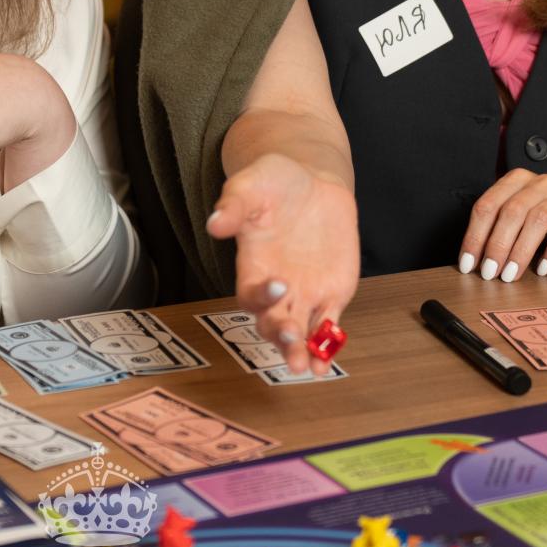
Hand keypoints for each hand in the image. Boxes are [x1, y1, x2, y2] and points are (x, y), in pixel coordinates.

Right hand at [205, 153, 359, 375]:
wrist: (313, 181)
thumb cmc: (274, 182)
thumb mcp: (250, 184)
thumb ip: (233, 204)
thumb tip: (214, 223)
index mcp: (252, 267)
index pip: (250, 294)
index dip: (260, 296)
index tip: (276, 284)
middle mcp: (276, 288)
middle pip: (271, 322)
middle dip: (279, 334)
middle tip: (289, 335)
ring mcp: (305, 294)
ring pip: (298, 332)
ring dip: (299, 350)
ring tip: (303, 365)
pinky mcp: (332, 294)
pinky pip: (328, 327)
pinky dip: (326, 347)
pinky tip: (324, 365)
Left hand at [459, 169, 546, 281]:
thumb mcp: (521, 215)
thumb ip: (498, 228)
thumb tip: (473, 260)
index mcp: (517, 180)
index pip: (487, 206)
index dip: (474, 236)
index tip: (467, 264)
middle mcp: (540, 184)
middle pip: (511, 212)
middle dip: (496, 246)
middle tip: (488, 273)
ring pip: (538, 220)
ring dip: (520, 251)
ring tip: (510, 275)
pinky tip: (543, 269)